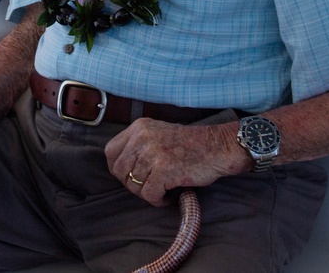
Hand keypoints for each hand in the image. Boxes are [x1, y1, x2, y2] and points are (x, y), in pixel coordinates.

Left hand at [105, 118, 243, 206]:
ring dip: (146, 193)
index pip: (110, 151)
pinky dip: (157, 200)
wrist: (218, 147)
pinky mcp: (164, 170)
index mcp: (139, 128)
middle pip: (119, 170)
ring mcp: (153, 153)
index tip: (128, 177)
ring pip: (134, 185)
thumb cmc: (190, 144)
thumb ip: (138, 144)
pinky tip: (166, 197)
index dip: (116, 168)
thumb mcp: (157, 133)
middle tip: (147, 188)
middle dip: (130, 184)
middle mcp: (142, 138)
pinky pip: (149, 194)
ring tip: (161, 191)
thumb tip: (121, 167)